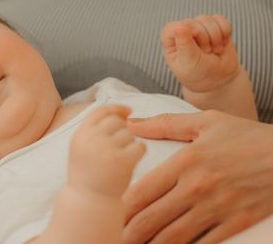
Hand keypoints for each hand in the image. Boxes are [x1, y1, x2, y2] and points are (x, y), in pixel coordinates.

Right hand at [68, 105, 145, 196]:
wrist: (89, 200)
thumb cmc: (88, 173)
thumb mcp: (82, 146)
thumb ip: (97, 128)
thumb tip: (123, 113)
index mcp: (81, 134)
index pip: (101, 111)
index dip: (116, 109)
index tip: (127, 111)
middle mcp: (92, 139)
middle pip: (116, 121)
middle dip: (123, 129)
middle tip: (121, 144)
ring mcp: (107, 149)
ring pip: (129, 133)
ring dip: (130, 142)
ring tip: (122, 157)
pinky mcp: (123, 161)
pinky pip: (140, 146)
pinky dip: (139, 152)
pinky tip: (132, 160)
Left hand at [122, 110, 272, 243]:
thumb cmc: (246, 137)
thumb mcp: (205, 122)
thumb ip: (164, 124)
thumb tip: (132, 124)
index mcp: (185, 162)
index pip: (142, 191)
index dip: (120, 208)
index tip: (108, 214)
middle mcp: (197, 188)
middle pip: (151, 219)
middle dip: (128, 232)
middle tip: (112, 237)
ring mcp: (217, 209)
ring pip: (173, 237)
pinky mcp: (236, 224)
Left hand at [161, 14, 239, 92]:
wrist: (218, 78)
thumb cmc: (198, 73)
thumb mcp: (188, 62)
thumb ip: (184, 45)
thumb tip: (180, 26)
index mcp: (170, 40)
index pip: (173, 27)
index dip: (186, 33)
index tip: (194, 46)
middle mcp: (182, 31)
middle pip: (193, 23)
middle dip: (204, 40)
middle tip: (205, 54)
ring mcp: (198, 27)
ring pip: (207, 20)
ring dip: (215, 37)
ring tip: (213, 51)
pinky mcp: (214, 26)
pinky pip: (221, 19)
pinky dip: (225, 32)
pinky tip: (222, 43)